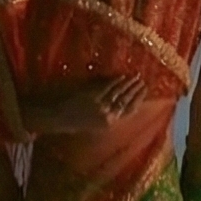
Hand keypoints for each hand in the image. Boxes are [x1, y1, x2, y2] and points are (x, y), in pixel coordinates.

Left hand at [26, 76, 150, 133]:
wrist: (55, 117)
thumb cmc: (71, 122)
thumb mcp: (92, 123)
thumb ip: (106, 114)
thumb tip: (119, 102)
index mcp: (107, 124)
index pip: (128, 111)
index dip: (138, 101)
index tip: (145, 92)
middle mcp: (106, 116)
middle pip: (126, 101)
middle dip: (136, 91)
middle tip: (143, 81)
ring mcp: (99, 105)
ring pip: (119, 93)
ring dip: (129, 84)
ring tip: (136, 77)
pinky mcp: (91, 95)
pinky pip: (108, 87)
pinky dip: (116, 80)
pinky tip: (121, 75)